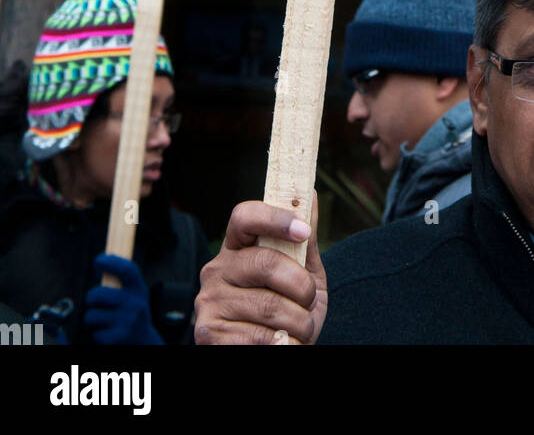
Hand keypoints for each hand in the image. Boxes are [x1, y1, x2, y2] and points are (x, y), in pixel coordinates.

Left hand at [86, 254, 163, 344]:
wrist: (143, 341)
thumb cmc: (131, 312)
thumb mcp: (131, 294)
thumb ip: (116, 280)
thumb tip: (99, 260)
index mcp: (139, 289)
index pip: (127, 270)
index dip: (112, 262)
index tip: (98, 259)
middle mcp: (136, 304)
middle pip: (99, 294)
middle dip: (91, 297)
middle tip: (93, 300)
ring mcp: (128, 321)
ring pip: (92, 315)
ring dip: (92, 318)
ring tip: (103, 319)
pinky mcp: (118, 337)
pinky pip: (95, 332)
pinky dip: (97, 332)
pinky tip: (108, 332)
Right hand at [194, 194, 326, 345]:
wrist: (275, 353)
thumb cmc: (290, 310)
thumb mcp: (303, 273)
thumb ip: (305, 240)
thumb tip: (311, 193)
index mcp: (237, 247)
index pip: (244, 216)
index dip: (275, 218)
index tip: (302, 231)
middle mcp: (216, 270)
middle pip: (264, 262)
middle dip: (301, 285)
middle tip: (310, 301)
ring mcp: (209, 302)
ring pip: (268, 305)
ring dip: (299, 322)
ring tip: (301, 328)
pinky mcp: (208, 334)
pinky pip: (258, 336)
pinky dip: (284, 343)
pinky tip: (284, 343)